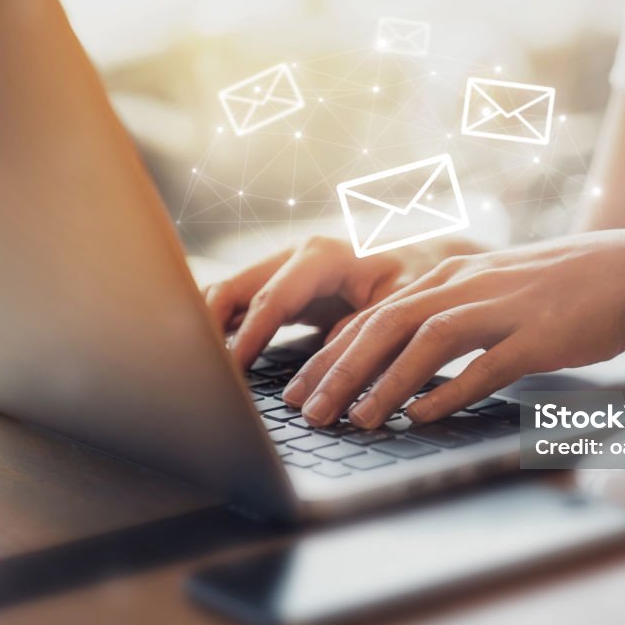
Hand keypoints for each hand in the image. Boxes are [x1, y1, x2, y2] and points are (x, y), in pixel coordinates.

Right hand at [201, 236, 478, 368]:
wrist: (426, 258)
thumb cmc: (417, 277)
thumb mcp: (403, 301)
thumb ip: (366, 326)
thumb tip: (329, 361)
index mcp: (323, 255)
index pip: (272, 298)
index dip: (250, 335)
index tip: (233, 368)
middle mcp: (296, 256)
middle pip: (236, 288)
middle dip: (211, 327)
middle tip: (200, 369)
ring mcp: (285, 269)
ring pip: (230, 293)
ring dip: (211, 327)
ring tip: (198, 367)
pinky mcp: (284, 288)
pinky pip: (241, 304)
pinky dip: (224, 328)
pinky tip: (213, 358)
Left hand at [284, 230, 624, 427]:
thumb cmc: (554, 289)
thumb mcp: (488, 290)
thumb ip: (445, 317)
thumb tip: (400, 364)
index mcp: (448, 275)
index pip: (373, 313)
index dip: (330, 353)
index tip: (298, 388)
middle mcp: (465, 285)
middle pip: (385, 324)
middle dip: (340, 369)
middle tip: (308, 411)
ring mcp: (501, 308)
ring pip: (427, 341)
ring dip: (385, 383)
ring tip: (356, 420)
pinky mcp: (536, 335)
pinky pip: (484, 365)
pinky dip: (448, 392)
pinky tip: (420, 416)